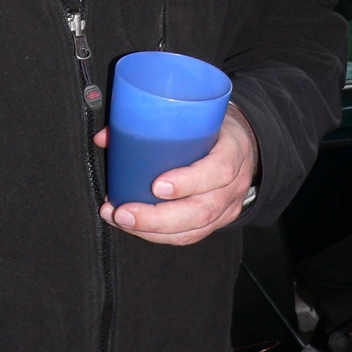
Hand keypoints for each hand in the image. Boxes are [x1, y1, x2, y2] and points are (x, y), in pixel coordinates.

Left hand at [93, 102, 258, 245]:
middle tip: (124, 212)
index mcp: (233, 151)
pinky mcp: (217, 222)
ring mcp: (227, 207)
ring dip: (152, 229)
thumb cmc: (215, 127)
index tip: (156, 185)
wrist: (246, 144)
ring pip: (194, 229)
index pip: (219, 170)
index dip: (188, 181)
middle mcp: (234, 185)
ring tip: (121, 219)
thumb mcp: (197, 115)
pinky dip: (159, 235)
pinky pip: (190, 236)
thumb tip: (104, 137)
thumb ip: (155, 122)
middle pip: (202, 210)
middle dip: (157, 217)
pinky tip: (135, 227)